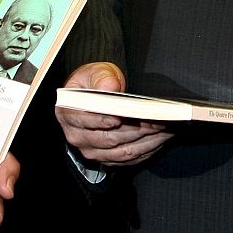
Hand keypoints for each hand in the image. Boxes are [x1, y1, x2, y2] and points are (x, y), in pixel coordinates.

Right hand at [54, 61, 171, 165]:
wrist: (97, 94)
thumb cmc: (95, 82)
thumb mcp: (95, 73)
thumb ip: (102, 78)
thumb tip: (110, 87)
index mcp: (68, 114)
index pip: (86, 121)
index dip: (104, 120)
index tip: (122, 116)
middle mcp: (77, 136)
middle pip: (109, 139)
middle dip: (135, 129)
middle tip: (156, 119)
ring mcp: (92, 150)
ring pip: (122, 152)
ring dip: (146, 141)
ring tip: (164, 127)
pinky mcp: (107, 158)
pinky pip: (129, 160)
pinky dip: (147, 149)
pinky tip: (160, 137)